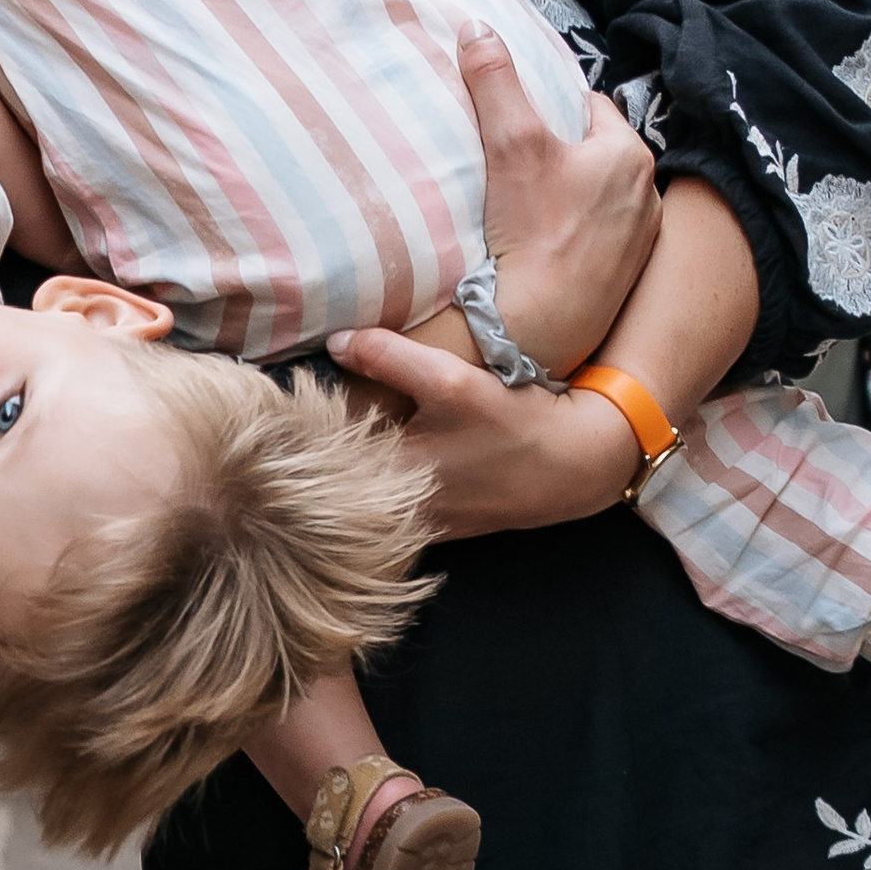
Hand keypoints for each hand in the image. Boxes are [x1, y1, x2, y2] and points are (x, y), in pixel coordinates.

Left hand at [328, 328, 641, 540]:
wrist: (576, 464)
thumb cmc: (513, 421)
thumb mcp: (450, 380)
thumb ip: (387, 356)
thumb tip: (334, 342)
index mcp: (388, 481)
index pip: (323, 453)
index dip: (306, 424)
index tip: (294, 398)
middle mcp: (398, 514)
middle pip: (343, 477)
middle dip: (328, 445)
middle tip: (313, 407)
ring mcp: (421, 526)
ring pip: (370, 492)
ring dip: (358, 464)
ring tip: (347, 426)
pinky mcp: (444, 527)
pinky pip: (397, 503)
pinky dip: (388, 479)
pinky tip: (393, 448)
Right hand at [465, 30, 658, 375]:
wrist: (539, 326)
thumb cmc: (533, 231)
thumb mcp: (509, 143)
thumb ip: (494, 80)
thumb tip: (476, 27)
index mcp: (631, 154)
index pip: (586, 108)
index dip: (547, 110)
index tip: (516, 123)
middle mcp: (648, 195)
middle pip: (591, 153)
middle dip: (558, 154)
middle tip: (513, 164)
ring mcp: (639, 240)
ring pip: (594, 197)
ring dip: (566, 196)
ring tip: (523, 205)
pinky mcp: (623, 278)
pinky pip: (596, 237)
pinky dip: (571, 234)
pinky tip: (539, 244)